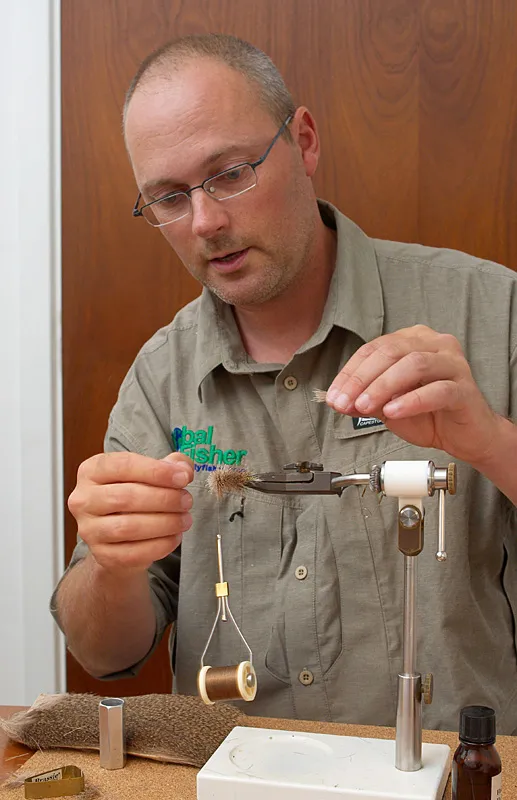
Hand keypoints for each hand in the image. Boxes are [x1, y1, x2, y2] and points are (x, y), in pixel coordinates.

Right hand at [68, 451, 193, 572]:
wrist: (119, 536)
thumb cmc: (134, 496)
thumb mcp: (150, 473)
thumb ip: (171, 464)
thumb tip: (183, 469)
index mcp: (92, 470)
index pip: (123, 465)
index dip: (156, 471)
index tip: (183, 478)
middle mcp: (83, 499)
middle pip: (126, 497)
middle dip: (164, 499)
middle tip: (187, 501)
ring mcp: (89, 529)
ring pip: (128, 527)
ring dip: (165, 523)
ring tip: (185, 519)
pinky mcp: (101, 555)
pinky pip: (133, 553)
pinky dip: (160, 545)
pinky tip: (174, 537)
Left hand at [326, 325, 499, 465]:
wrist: (464, 437)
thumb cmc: (429, 414)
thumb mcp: (387, 405)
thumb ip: (365, 398)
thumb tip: (339, 400)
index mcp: (413, 340)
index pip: (374, 349)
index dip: (350, 372)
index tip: (334, 395)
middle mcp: (435, 345)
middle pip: (392, 351)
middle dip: (362, 379)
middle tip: (345, 402)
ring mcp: (453, 364)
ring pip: (414, 364)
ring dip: (383, 386)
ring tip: (365, 406)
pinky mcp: (465, 388)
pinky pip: (437, 390)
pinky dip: (411, 400)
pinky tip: (394, 412)